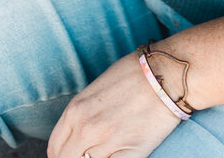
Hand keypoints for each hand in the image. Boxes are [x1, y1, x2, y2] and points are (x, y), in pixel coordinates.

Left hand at [47, 50, 181, 157]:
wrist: (168, 73)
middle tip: (90, 154)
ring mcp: (108, 143)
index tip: (70, 155)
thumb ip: (82, 113)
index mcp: (76, 109)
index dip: (60, 156)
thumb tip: (75, 136)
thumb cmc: (135, 73)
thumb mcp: (97, 88)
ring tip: (109, 149)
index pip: (55, 148)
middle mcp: (87, 128)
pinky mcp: (130, 154)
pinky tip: (118, 154)